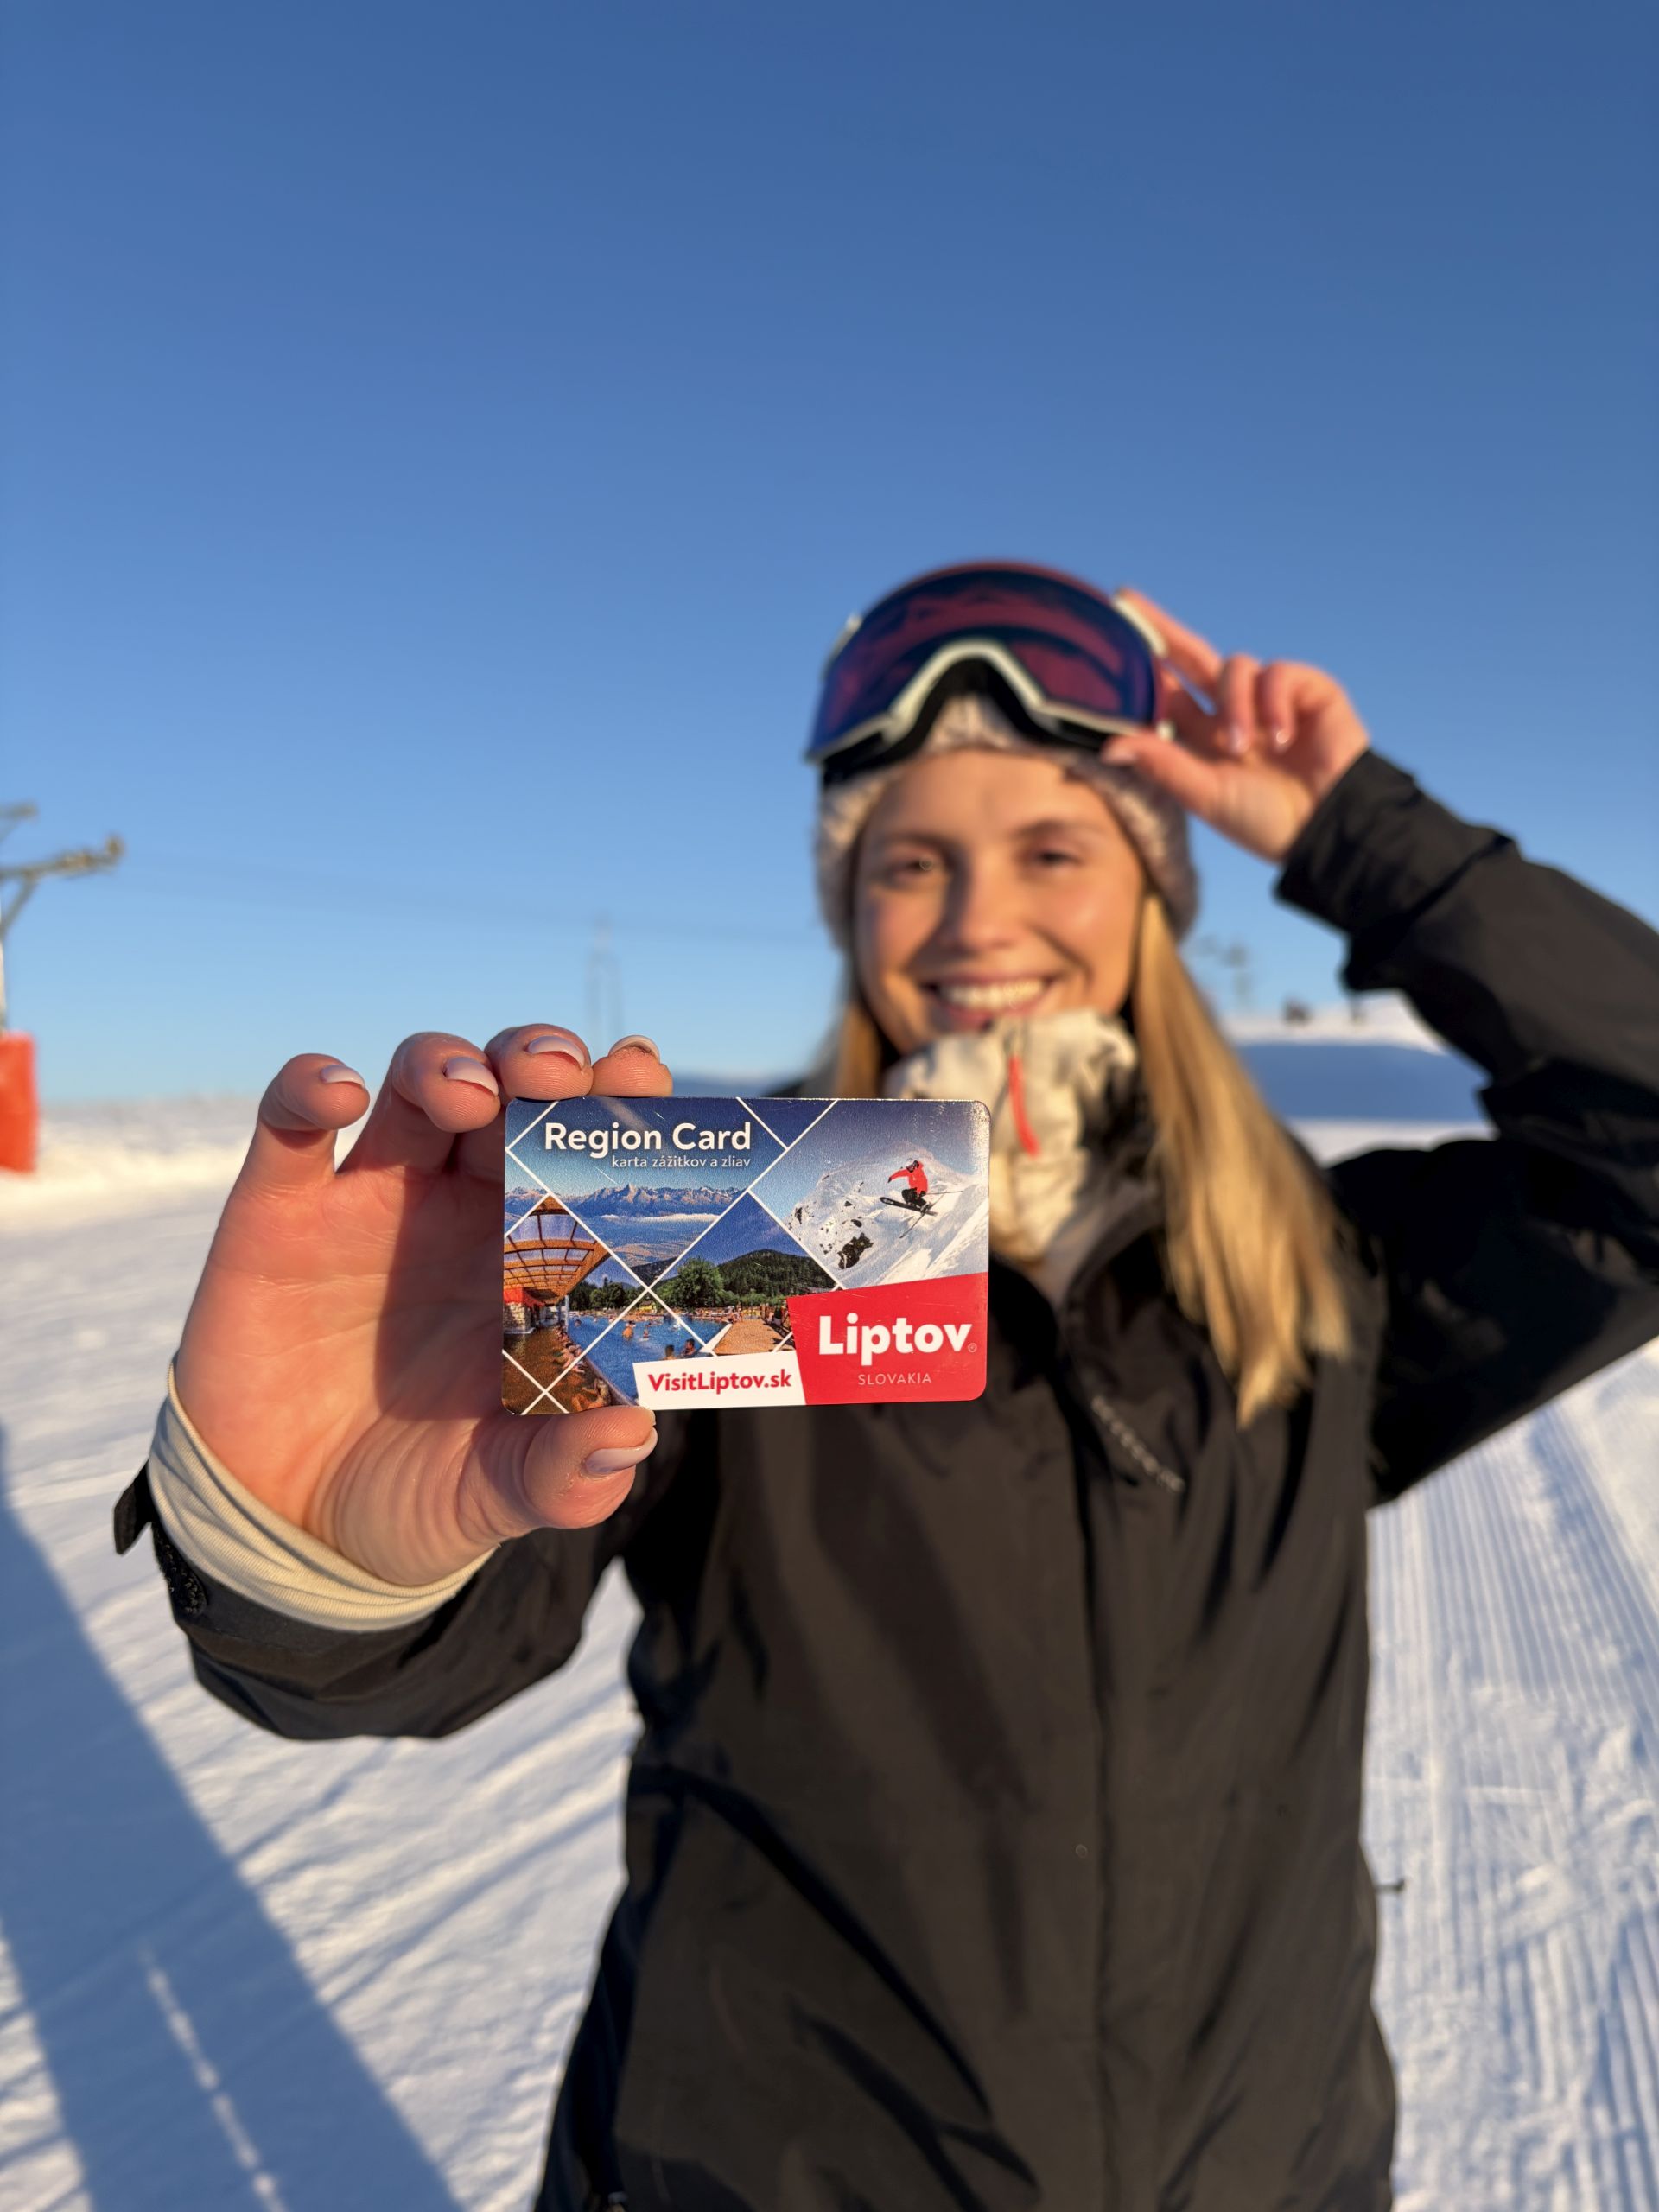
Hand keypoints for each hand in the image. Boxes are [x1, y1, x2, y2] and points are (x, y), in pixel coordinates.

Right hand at [173, 1026, 669, 1586]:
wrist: (291, 1530)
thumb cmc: (416, 1493)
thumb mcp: (499, 1495)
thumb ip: (566, 1473)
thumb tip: (634, 1433)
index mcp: (534, 1257)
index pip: (587, 1153)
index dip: (618, 1102)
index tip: (643, 1076)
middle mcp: (461, 1209)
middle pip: (512, 1090)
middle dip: (544, 1060)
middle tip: (565, 1074)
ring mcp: (371, 1202)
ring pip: (417, 1083)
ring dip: (449, 1062)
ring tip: (471, 1092)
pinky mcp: (279, 1215)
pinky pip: (291, 1124)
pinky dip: (310, 1086)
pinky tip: (338, 1093)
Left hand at [1102, 588, 1372, 864]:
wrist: (1326, 829)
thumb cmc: (1264, 821)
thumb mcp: (1206, 795)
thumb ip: (1162, 765)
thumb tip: (1109, 746)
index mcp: (1203, 737)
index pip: (1165, 692)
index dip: (1141, 668)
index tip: (1109, 640)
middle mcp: (1232, 711)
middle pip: (1191, 657)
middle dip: (1162, 629)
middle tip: (1127, 600)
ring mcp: (1269, 697)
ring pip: (1234, 666)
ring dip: (1234, 705)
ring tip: (1242, 748)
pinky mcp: (1307, 690)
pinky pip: (1276, 673)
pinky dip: (1273, 703)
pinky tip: (1280, 738)